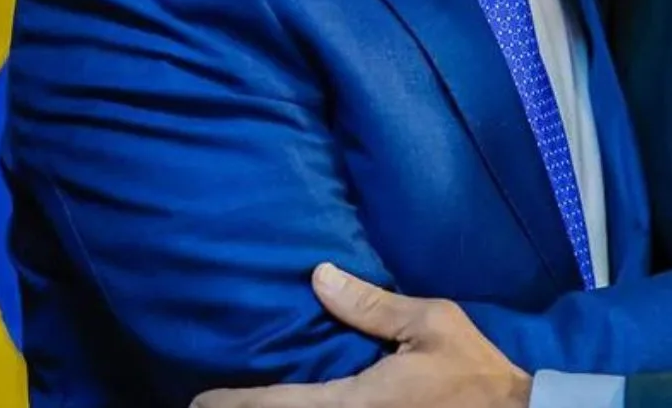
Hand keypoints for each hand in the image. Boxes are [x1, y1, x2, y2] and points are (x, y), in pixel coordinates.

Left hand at [190, 264, 527, 407]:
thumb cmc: (473, 370)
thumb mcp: (430, 323)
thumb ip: (372, 304)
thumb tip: (319, 277)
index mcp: (357, 401)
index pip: (279, 406)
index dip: (234, 404)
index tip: (198, 399)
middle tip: (211, 402)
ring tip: (245, 403)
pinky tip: (296, 405)